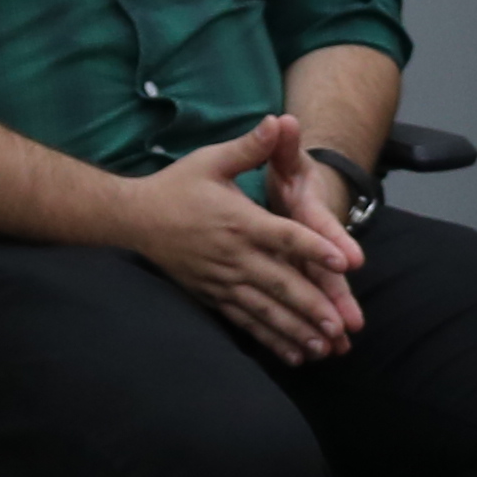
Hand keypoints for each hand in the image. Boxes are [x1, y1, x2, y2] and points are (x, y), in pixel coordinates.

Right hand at [125, 111, 364, 362]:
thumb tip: (279, 120)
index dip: (315, 249)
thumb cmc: (176, 186)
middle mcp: (234, 256)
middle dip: (311, 307)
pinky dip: (271, 340)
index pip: (285, 237)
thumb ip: (250, 147)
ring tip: (325, 348)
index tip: (344, 262)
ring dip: (296, 330)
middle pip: (280, 284)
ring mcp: (222, 281)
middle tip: (340, 326)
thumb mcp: (212, 160)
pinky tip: (295, 356)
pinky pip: (245, 322)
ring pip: (265, 310)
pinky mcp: (213, 296)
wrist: (132, 219)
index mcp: (240, 222)